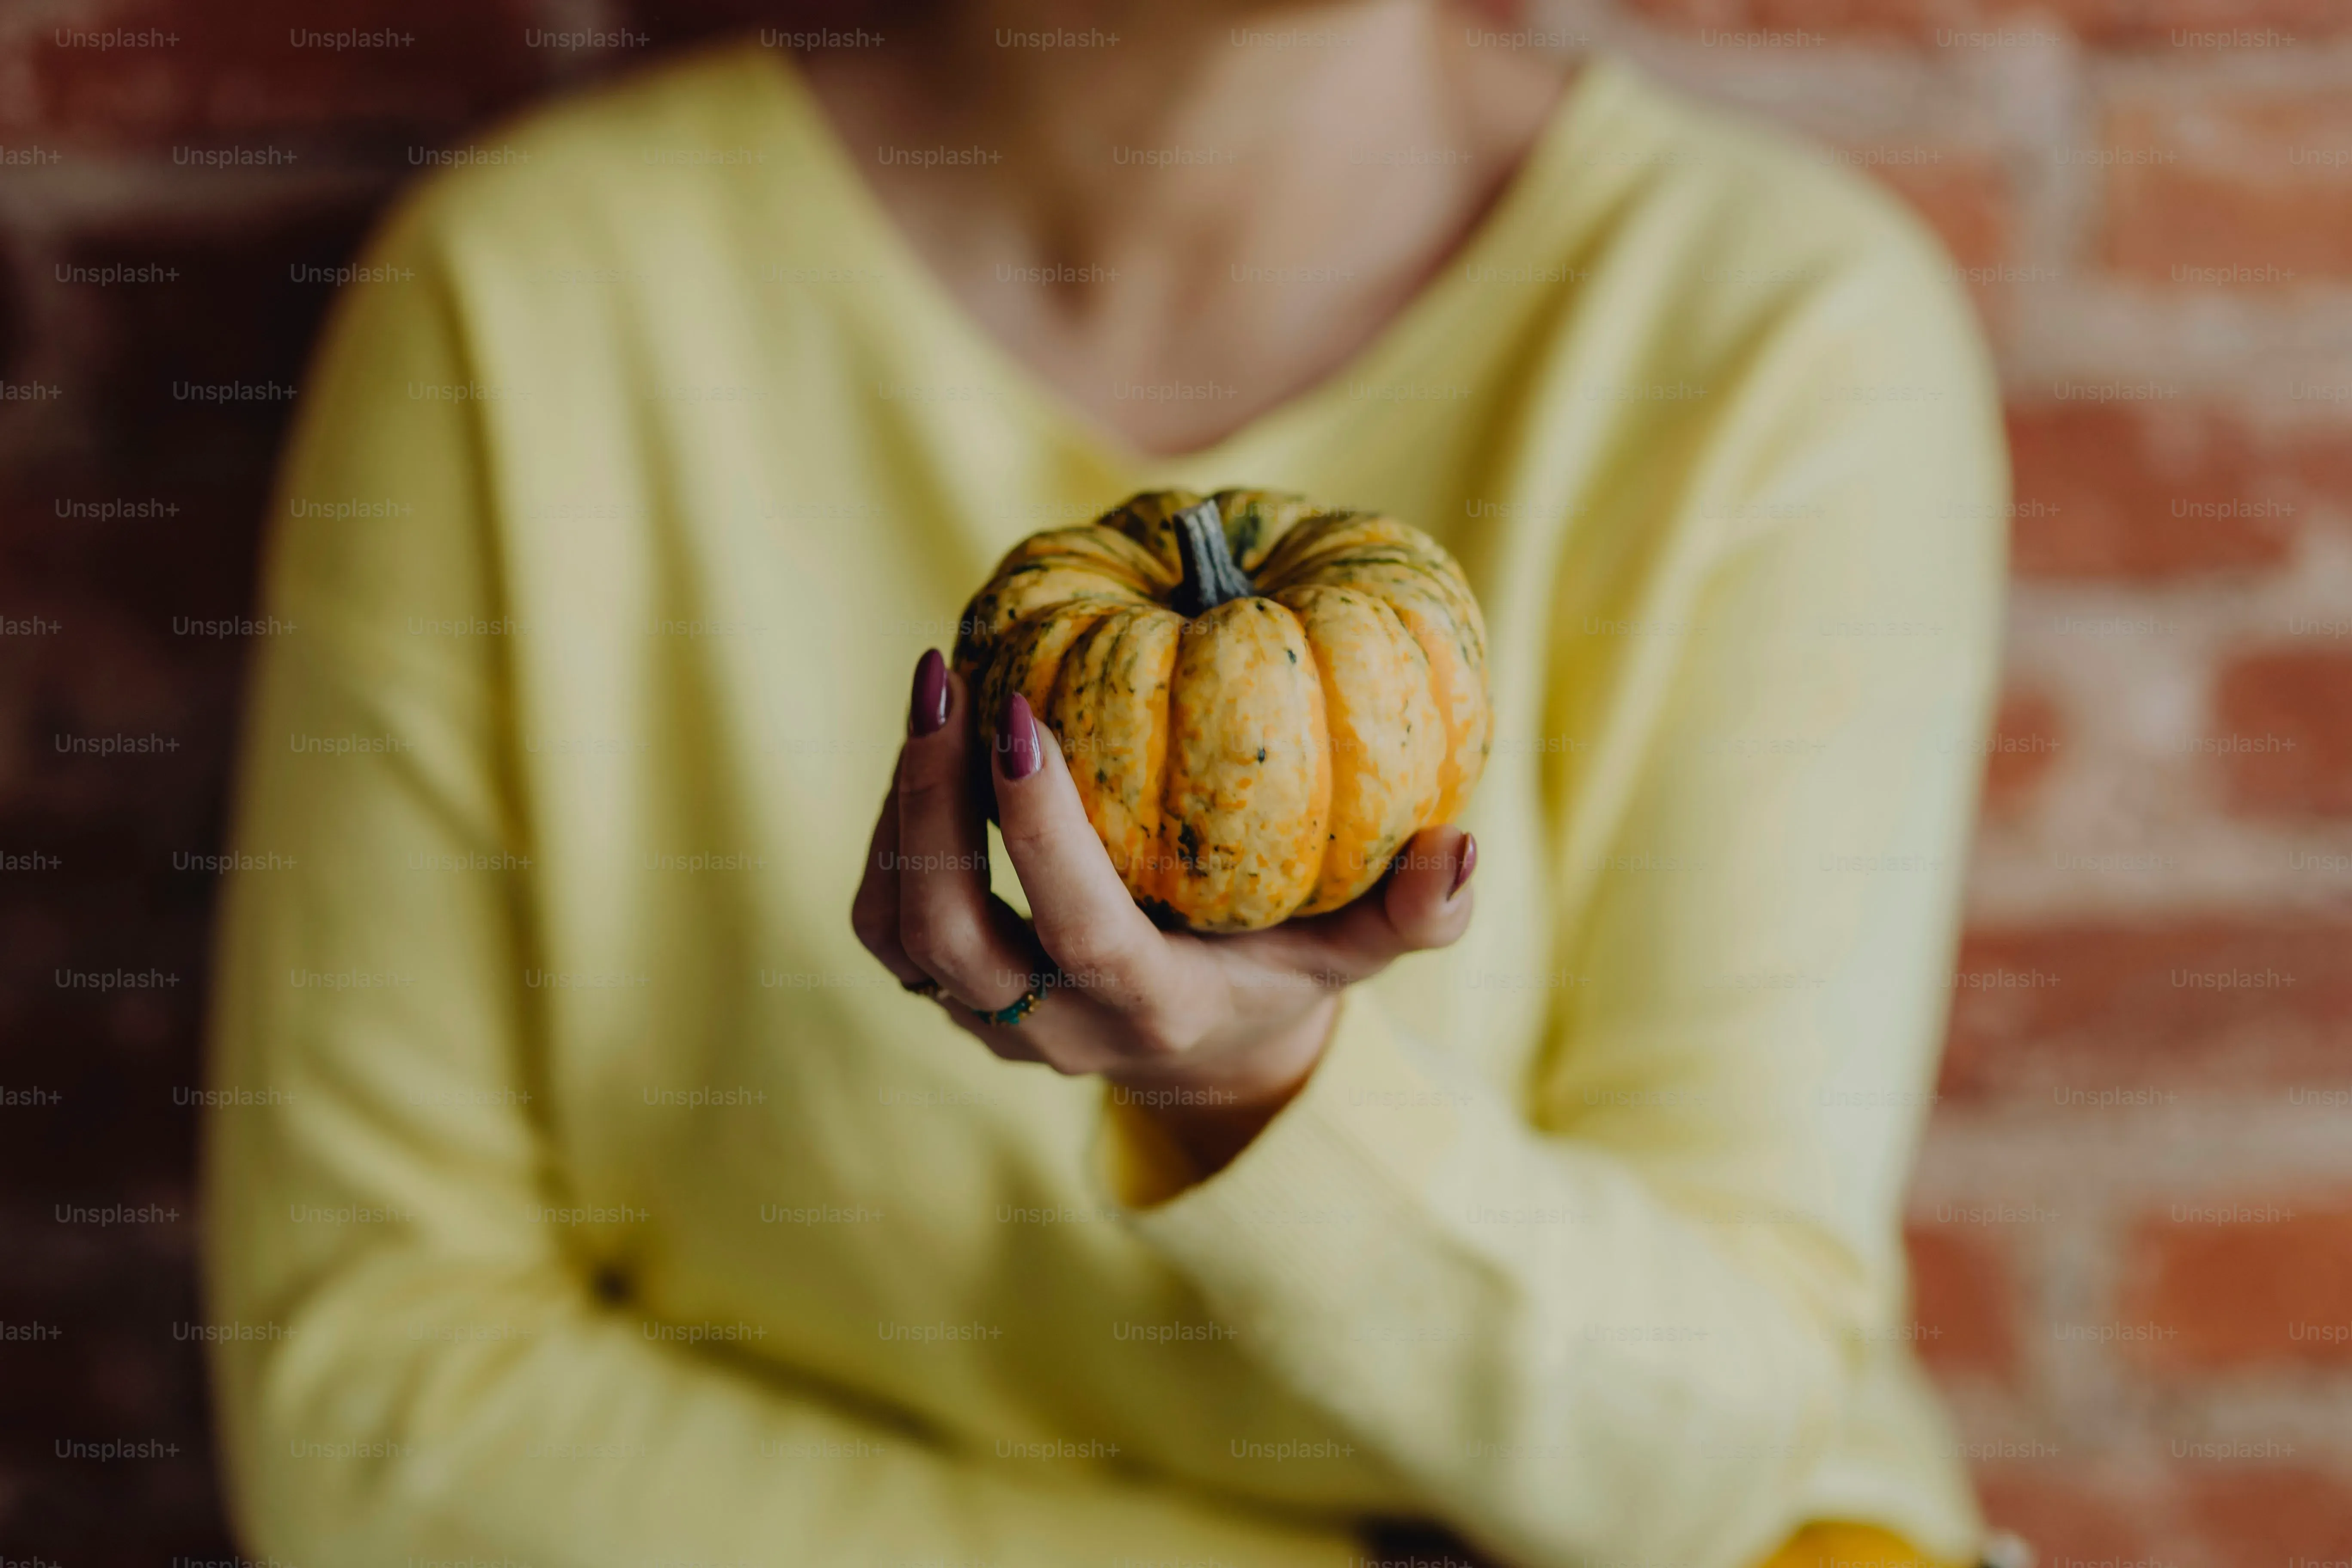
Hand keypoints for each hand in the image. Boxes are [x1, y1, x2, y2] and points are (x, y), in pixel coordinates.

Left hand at [851, 649, 1477, 1179]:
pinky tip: (929, 745)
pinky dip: (890, 835)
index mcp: (1152, 1010)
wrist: (1207, 1053)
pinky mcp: (949, 994)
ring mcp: (992, 1019)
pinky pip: (884, 922)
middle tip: (951, 679)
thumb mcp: (1358, 948)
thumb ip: (1417, 914)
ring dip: (900, 812)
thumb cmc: (1285, 971)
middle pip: (949, 938)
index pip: (1080, 935)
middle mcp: (1056, 1028)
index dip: (1039, 833)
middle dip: (933, 806)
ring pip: (899, 933)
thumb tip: (1459, 848)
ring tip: (936, 692)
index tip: (1023, 716)